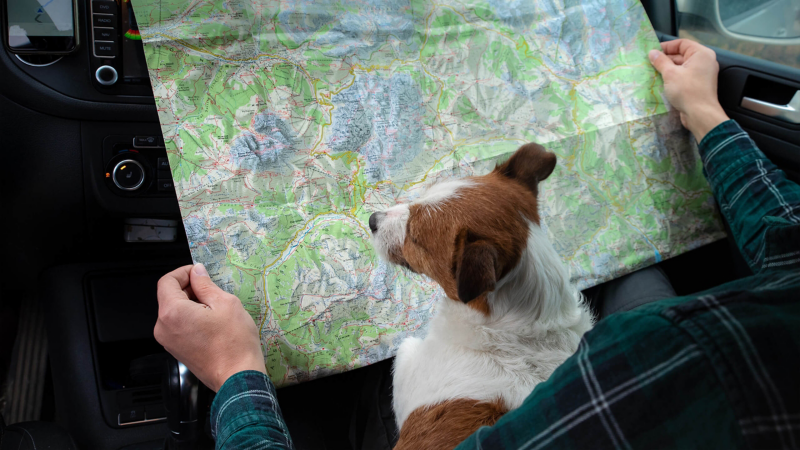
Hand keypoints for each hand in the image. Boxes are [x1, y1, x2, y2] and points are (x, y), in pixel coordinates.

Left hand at [155, 264, 264, 391]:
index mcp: (172, 312)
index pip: (167, 281)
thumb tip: (197, 272)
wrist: (237, 377)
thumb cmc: (234, 343)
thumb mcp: (225, 303)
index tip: (198, 272)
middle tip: (211, 287)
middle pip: (169, 296)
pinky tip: (212, 320)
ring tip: (215, 306)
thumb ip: (206, 285)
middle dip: (188, 288)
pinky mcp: (177, 350)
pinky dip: (191, 317)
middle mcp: (164, 327)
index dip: (183, 272)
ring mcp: (169, 341)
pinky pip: (178, 325)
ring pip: (174, 311)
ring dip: (191, 303)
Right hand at [649, 39, 729, 141]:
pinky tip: (661, 82)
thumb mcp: (670, 74)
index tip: (653, 52)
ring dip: (668, 69)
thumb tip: (652, 53)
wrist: (700, 114)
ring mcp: (702, 73)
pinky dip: (674, 77)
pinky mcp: (698, 84)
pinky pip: (684, 76)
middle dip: (666, 59)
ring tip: (653, 72)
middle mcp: (704, 61)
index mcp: (701, 54)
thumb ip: (660, 61)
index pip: (682, 43)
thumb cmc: (687, 90)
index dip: (666, 46)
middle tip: (650, 63)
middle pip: (682, 54)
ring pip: (682, 66)